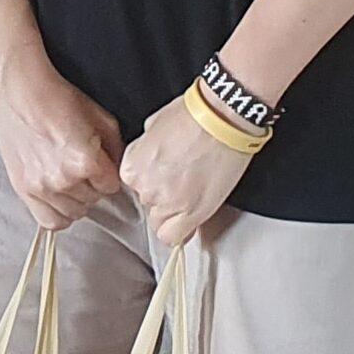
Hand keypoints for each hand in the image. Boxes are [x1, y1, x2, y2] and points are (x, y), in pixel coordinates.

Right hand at [0, 42, 123, 229]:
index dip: (108, 173)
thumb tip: (117, 171)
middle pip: (94, 200)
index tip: (100, 163)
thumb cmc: (56, 99)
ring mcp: (41, 187)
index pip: (112, 187)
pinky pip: (50, 221)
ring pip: (75, 212)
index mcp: (85, 161)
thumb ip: (116, 151)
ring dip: (76, 198)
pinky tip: (58, 196)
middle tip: (82, 165)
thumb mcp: (101, 118)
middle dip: (92, 185)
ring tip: (68, 177)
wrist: (18, 92)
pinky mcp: (23, 189)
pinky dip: (59, 213)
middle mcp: (63, 179)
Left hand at [119, 94, 254, 248]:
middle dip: (163, 195)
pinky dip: (181, 232)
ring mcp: (168, 203)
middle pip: (148, 204)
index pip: (134, 188)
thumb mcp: (153, 126)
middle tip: (183, 180)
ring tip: (193, 192)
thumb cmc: (192, 116)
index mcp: (132, 168)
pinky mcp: (192, 213)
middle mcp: (145, 188)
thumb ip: (144, 149)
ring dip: (174, 212)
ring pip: (161, 222)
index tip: (165, 176)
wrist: (222, 120)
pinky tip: (190, 218)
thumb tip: (150, 156)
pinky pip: (174, 237)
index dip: (152, 181)